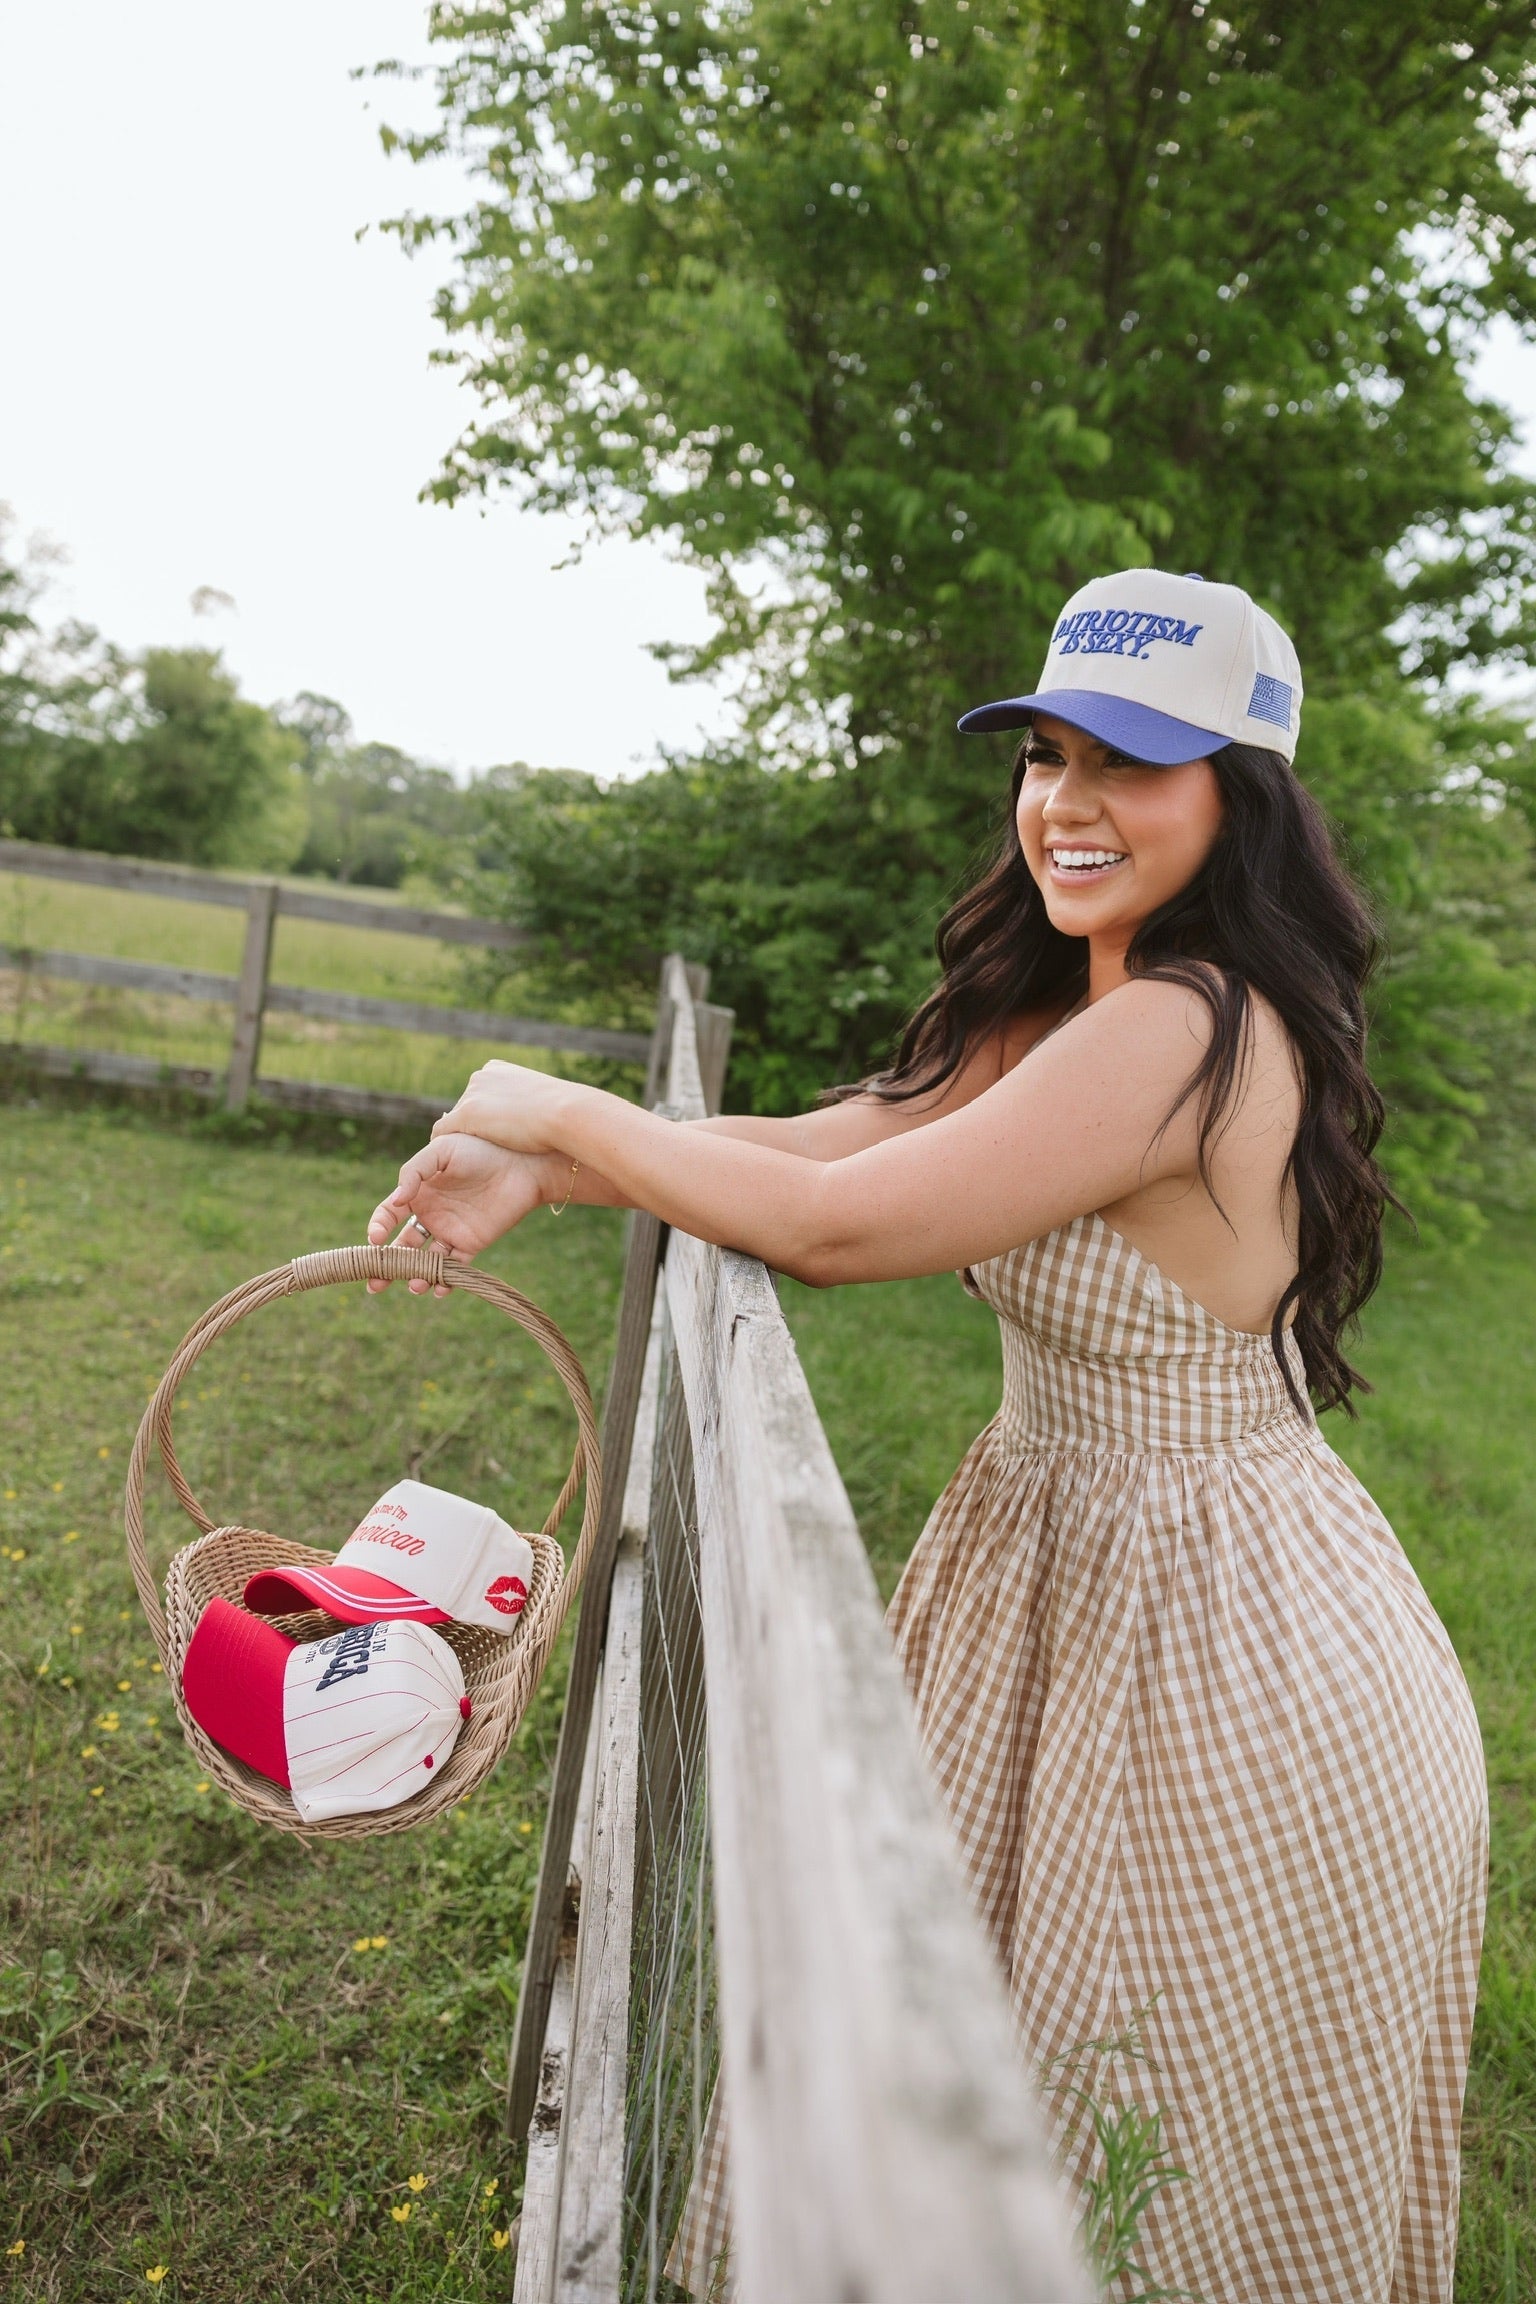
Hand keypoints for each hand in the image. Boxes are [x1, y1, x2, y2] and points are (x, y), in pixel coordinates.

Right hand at [365, 1133, 548, 1294]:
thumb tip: (396, 1199)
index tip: (376, 1240)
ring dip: (417, 1276)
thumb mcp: (442, 1151)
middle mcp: (430, 1215)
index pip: (388, 1214)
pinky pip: (454, 1267)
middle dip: (387, 1267)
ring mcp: (449, 1231)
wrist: (522, 1164)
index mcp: (418, 1193)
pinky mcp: (471, 1243)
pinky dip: (445, 1281)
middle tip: (374, 1285)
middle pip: (401, 1246)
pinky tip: (439, 1287)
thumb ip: (415, 1171)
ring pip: (425, 1261)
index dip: (378, 1227)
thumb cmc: (480, 1150)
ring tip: (416, 1285)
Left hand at [432, 1060, 577, 1156]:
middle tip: (480, 1151)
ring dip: (461, 1137)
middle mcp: (481, 1076)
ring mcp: (471, 1095)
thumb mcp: (544, 1101)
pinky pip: (443, 1131)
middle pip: (465, 1106)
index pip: (480, 1094)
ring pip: (455, 1120)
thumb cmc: (563, 1111)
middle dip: (472, 1127)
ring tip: (468, 1159)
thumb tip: (530, 1116)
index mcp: (498, 1069)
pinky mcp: (465, 1115)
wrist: (564, 1113)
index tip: (494, 1134)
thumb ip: (527, 1104)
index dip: (485, 1116)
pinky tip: (450, 1161)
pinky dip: (443, 1144)